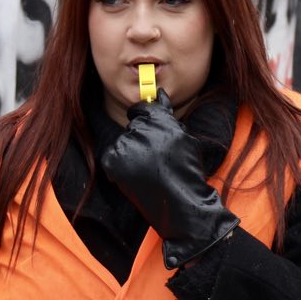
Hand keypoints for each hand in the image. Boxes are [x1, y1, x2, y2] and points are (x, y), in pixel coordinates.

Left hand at [99, 95, 239, 268]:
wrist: (181, 205)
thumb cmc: (187, 172)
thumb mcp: (185, 138)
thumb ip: (167, 115)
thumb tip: (159, 94)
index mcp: (161, 121)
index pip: (143, 108)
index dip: (146, 119)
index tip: (150, 130)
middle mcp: (142, 130)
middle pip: (134, 125)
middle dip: (142, 138)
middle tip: (156, 159)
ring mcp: (126, 146)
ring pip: (124, 141)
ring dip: (132, 152)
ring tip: (148, 170)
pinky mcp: (113, 161)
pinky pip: (113, 155)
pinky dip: (120, 165)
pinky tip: (137, 176)